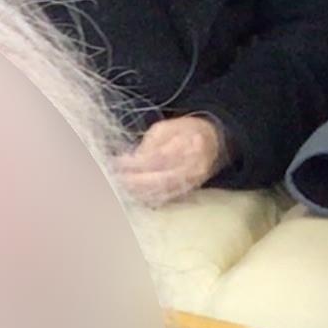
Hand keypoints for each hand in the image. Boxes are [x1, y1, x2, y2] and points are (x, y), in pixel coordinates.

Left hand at [115, 114, 230, 205]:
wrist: (211, 142)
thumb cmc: (184, 131)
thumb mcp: (165, 128)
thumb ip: (149, 144)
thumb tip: (133, 160)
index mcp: (190, 144)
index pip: (159, 157)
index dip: (136, 163)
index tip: (118, 163)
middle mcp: (194, 166)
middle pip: (160, 179)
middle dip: (135, 181)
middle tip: (116, 179)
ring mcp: (193, 182)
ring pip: (163, 191)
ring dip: (139, 192)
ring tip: (120, 187)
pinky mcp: (188, 192)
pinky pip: (166, 198)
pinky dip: (148, 197)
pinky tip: (133, 194)